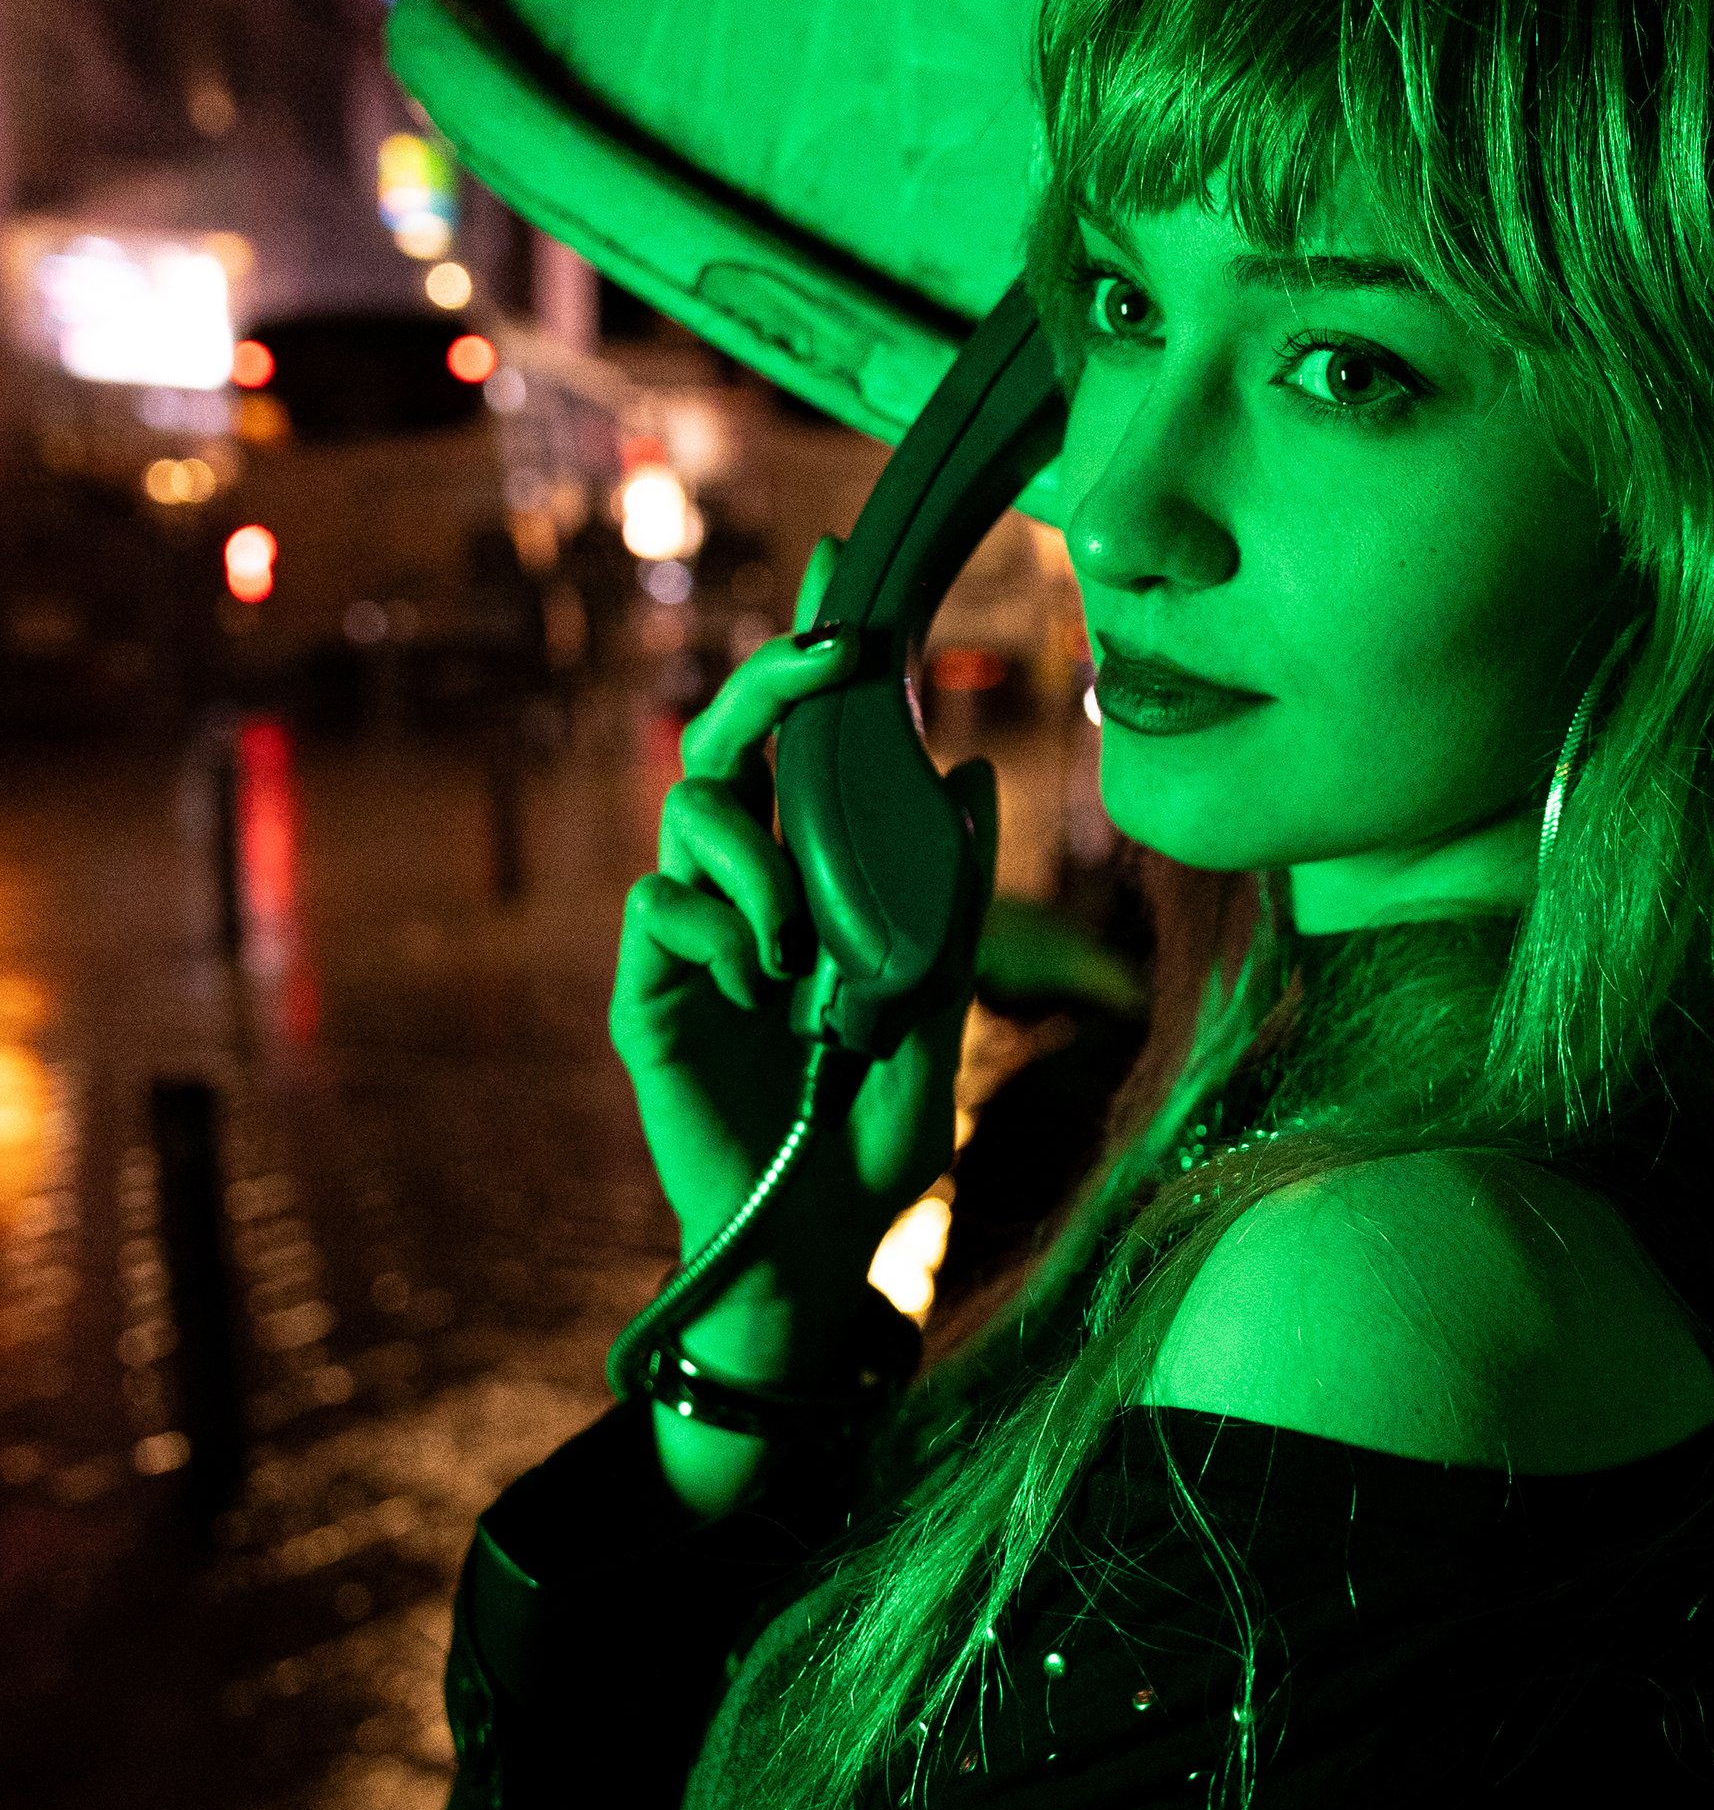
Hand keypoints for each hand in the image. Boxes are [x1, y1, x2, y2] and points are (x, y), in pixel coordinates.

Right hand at [609, 541, 999, 1367]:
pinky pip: (663, 906)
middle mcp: (744, 889)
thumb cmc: (873, 1131)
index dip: (815, 653)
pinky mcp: (644, 991)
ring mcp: (689, 935)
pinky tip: (757, 990)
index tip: (844, 565)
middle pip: (730, 742)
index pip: (807, 743)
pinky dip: (721, 930)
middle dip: (778, 680)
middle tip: (837, 650)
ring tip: (800, 947)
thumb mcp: (941, 1008)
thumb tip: (973, 773)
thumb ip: (951, 899)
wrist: (814, 1244)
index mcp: (814, 879)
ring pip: (692, 813)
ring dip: (760, 855)